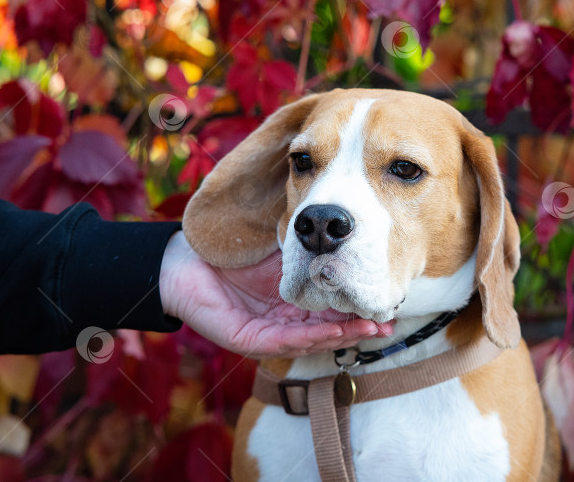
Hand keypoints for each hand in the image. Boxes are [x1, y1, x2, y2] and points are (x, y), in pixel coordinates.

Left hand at [158, 231, 392, 356]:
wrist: (185, 256)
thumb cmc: (235, 249)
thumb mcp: (282, 248)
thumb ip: (310, 248)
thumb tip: (347, 232)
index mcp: (294, 300)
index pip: (332, 306)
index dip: (357, 304)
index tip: (386, 298)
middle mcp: (285, 320)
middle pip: (329, 327)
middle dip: (360, 326)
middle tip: (388, 320)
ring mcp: (268, 332)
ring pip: (312, 339)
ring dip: (344, 336)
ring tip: (371, 328)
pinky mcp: (249, 340)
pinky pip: (286, 340)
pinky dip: (313, 338)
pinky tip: (335, 332)